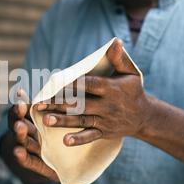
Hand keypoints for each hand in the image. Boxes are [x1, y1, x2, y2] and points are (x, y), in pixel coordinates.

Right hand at [3, 90, 58, 182]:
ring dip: (19, 133)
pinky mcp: (35, 165)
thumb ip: (51, 108)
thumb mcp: (55, 121)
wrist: (59, 165)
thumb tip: (53, 84)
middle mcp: (27, 135)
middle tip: (19, 106)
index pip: (23, 111)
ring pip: (22, 140)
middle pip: (19, 123)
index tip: (19, 93)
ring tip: (20, 126)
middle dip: (18, 115)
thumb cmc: (56, 137)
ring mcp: (30, 150)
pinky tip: (18, 151)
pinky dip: (21, 156)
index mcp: (31, 122)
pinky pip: (28, 161)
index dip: (20, 102)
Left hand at [36, 39, 150, 146]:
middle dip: (59, 104)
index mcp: (110, 88)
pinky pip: (90, 136)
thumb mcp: (130, 73)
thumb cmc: (132, 90)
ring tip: (46, 120)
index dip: (73, 84)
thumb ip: (119, 59)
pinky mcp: (104, 132)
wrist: (144, 116)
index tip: (55, 83)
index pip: (89, 84)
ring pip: (81, 120)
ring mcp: (105, 120)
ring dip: (63, 121)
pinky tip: (65, 141)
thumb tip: (115, 42)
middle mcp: (107, 105)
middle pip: (79, 104)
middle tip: (39, 104)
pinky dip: (78, 139)